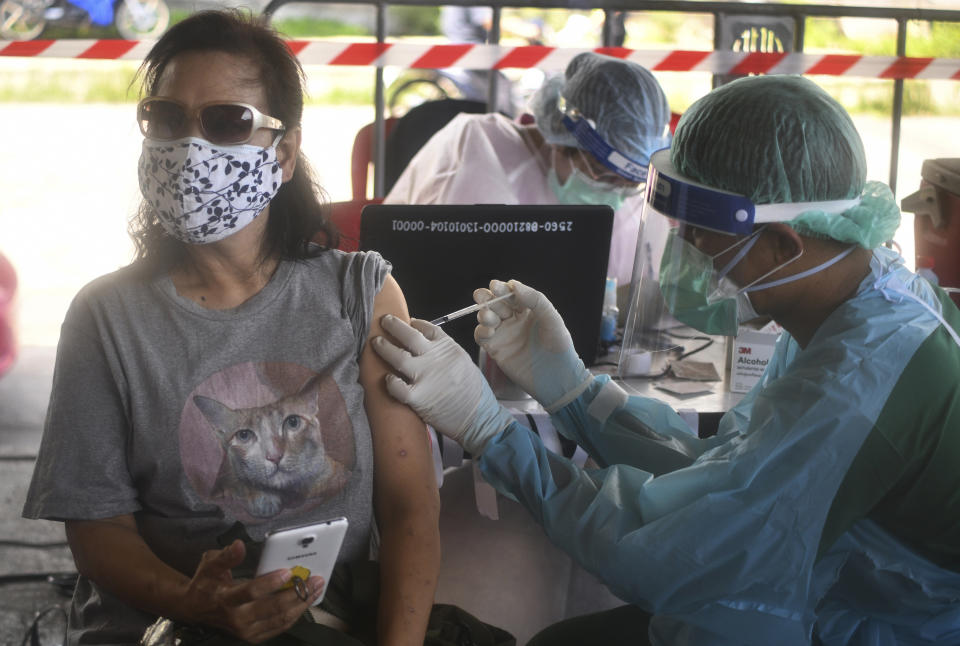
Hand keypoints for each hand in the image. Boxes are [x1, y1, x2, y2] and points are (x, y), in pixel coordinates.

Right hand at [182, 540, 323, 643]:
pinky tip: (306, 601)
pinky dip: (295, 615)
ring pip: (280, 620)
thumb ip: (226, 556)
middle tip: (314, 580)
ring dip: (301, 604)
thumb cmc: (206, 583)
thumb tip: (239, 545)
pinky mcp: (253, 636)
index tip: (287, 572)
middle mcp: (236, 618)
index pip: (250, 592)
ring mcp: (246, 631)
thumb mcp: (210, 564)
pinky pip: (279, 627)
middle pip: (272, 609)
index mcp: (225, 599)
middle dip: (297, 594)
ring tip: (316, 589)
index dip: (270, 583)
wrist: (194, 609)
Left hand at [373, 315, 514, 454]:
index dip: (414, 323)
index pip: (427, 328)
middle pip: (409, 335)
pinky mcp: (418, 398)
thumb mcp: (464, 362)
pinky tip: (387, 378)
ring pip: (397, 357)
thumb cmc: (474, 392)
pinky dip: (389, 382)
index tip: (407, 322)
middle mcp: (435, 358)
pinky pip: (396, 386)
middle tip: (384, 321)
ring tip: (376, 342)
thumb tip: (425, 343)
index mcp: (448, 348)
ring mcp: (425, 377)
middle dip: (393, 325)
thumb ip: (445, 351)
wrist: (480, 418)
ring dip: (384, 348)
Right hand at [474, 279, 592, 411]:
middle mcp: (513, 319)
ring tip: (489, 317)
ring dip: (484, 313)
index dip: (502, 288)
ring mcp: (504, 333)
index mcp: (528, 309)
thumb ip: (535, 299)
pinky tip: (489, 330)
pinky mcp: (496, 349)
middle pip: (495, 303)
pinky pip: (481, 336)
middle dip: (487, 298)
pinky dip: (481, 330)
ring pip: (486, 317)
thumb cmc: (559, 346)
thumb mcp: (552, 318)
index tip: (495, 286)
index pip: (510, 294)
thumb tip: (513, 285)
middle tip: (482, 296)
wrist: (557, 377)